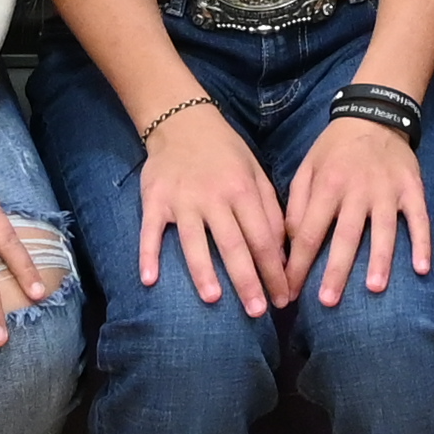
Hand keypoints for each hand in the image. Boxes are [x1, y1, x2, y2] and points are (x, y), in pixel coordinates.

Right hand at [135, 93, 286, 316]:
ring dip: (203, 271)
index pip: (263, 238)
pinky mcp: (155, 200)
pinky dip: (149, 254)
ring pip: (194, 241)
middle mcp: (214, 197)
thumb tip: (282, 251)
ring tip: (213, 300)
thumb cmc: (226, 153)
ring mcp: (182, 200)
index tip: (284, 299)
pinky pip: (151, 231)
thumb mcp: (256, 172)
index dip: (275, 271)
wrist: (183, 121)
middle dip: (247, 280)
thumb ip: (269, 209)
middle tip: (258, 312)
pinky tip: (150, 279)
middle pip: (233, 245)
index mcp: (243, 190)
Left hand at [285, 104, 433, 306]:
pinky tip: (422, 269)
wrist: (375, 114)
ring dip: (380, 259)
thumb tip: (290, 245)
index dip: (298, 265)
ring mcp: (387, 190)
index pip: (309, 233)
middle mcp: (357, 190)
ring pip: (383, 230)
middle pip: (346, 236)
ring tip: (374, 289)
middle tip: (328, 302)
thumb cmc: (335, 149)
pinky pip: (419, 219)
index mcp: (326, 186)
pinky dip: (422, 243)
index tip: (290, 292)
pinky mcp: (412, 189)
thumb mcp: (307, 168)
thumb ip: (296, 204)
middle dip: (336, 270)